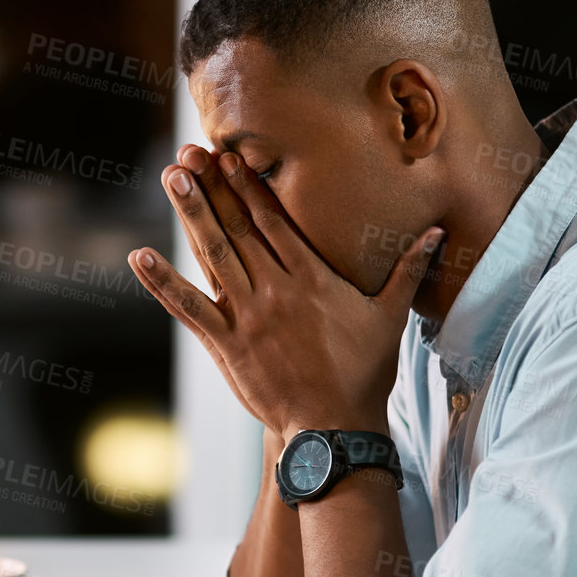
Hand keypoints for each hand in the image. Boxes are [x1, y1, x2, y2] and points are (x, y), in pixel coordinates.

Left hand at [129, 146, 442, 444]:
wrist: (334, 425)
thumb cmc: (365, 372)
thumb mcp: (390, 316)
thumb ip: (409, 270)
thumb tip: (436, 233)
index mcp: (311, 277)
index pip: (273, 220)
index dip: (248, 185)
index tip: (229, 155)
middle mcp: (275, 289)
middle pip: (238, 227)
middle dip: (212, 186)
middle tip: (188, 152)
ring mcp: (247, 315)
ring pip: (213, 254)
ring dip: (190, 214)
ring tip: (171, 177)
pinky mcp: (226, 343)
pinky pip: (188, 308)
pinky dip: (162, 282)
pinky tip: (139, 257)